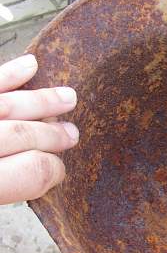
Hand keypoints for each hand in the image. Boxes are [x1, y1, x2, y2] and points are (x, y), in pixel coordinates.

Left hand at [0, 54, 78, 204]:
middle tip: (71, 135)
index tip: (60, 171)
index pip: (32, 173)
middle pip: (24, 136)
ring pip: (10, 105)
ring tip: (69, 98)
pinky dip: (10, 73)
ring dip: (44, 101)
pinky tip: (30, 65)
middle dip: (54, 136)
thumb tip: (47, 173)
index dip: (52, 172)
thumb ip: (12, 187)